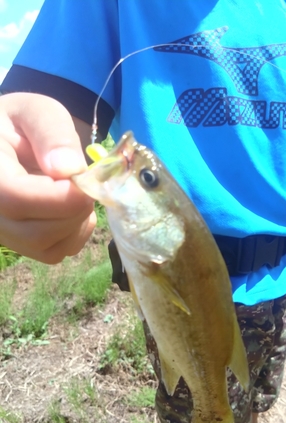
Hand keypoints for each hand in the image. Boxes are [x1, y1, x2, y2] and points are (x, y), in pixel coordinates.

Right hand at [0, 92, 95, 263]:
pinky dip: (75, 232)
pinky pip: (57, 252)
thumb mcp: (35, 111)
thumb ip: (51, 133)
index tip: (82, 179)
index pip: (14, 199)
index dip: (58, 196)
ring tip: (73, 191)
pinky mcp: (22, 245)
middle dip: (73, 209)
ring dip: (77, 221)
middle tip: (81, 181)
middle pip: (36, 233)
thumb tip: (68, 169)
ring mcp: (4, 234)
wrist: (9, 144)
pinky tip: (70, 207)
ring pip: (49, 248)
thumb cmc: (20, 124)